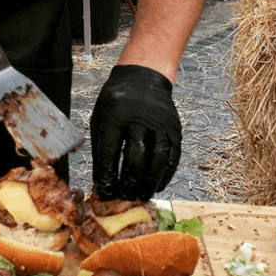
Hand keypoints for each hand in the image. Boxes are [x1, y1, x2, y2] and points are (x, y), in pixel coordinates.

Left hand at [90, 64, 180, 201]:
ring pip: (157, 159)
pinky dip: (165, 174)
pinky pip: (172, 156)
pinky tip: (157, 185)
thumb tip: (101, 181)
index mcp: (115, 114)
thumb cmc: (116, 103)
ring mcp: (160, 123)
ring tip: (141, 195)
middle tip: (125, 196)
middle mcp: (139, 118)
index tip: (105, 191)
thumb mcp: (101, 117)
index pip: (110, 150)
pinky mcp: (174, 129)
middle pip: (135, 156)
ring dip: (149, 182)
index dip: (107, 174)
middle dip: (129, 181)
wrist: (142, 79)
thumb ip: (100, 147)